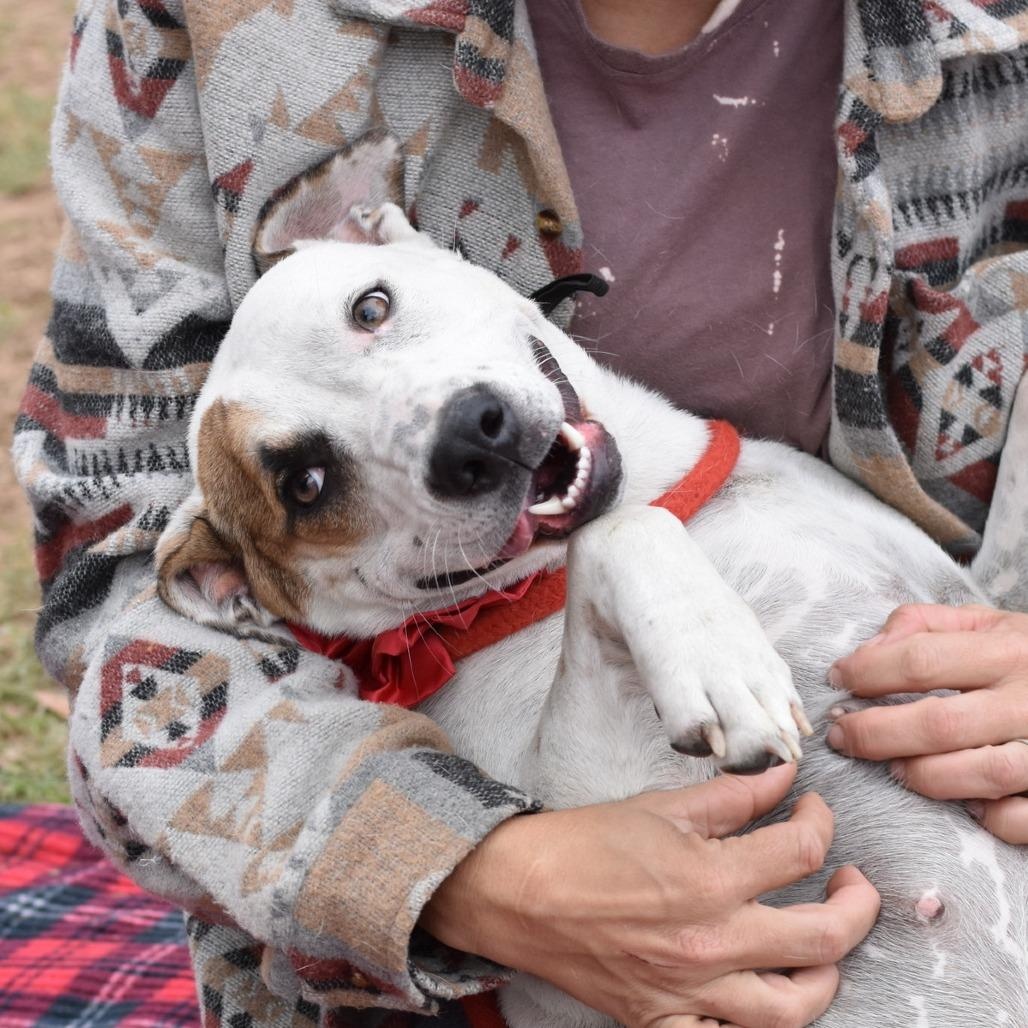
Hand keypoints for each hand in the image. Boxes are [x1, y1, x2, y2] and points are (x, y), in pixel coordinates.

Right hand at [421, 764, 878, 1027]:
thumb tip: (782, 776)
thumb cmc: (582, 844)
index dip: (821, 822)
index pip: (802, 851)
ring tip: (823, 945)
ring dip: (827, 974)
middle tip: (850, 880)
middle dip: (857, 903)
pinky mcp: (665, 1022)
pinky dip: (749, 1026)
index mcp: (711, 879)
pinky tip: (758, 998)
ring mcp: (692, 994)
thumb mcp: (661, 806)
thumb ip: (733, 795)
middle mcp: (712, 943)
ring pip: (795, 1008)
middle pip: (826, 937)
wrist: (517, 892)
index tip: (811, 811)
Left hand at [827, 604, 1027, 843]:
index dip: (866, 673)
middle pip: (937, 724)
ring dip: (922, 776)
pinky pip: (1019, 819)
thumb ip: (926, 624)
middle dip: (874, 733)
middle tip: (841, 736)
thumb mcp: (991, 622)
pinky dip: (988, 816)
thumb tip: (869, 649)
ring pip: (977, 774)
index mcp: (1010, 650)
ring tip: (893, 768)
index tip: (836, 681)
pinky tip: (964, 802)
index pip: (919, 660)